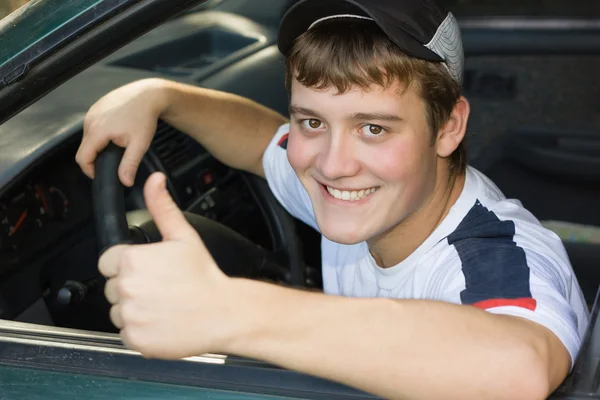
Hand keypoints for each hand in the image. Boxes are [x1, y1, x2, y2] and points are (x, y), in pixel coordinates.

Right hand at [76, 79, 168, 186]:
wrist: (148, 94)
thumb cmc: (144, 116)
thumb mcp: (139, 144)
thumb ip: (130, 164)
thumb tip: (125, 182)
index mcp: (97, 131)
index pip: (82, 158)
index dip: (90, 171)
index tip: (102, 174)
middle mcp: (90, 120)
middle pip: (84, 148)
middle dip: (96, 158)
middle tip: (113, 162)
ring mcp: (92, 112)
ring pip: (88, 137)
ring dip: (98, 145)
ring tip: (116, 146)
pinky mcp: (96, 107)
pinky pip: (92, 126)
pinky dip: (100, 134)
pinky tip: (115, 133)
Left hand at [99, 172, 232, 358]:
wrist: (223, 313)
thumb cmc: (204, 276)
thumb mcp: (184, 236)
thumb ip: (162, 207)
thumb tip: (154, 180)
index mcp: (132, 260)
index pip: (108, 262)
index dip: (127, 265)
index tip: (148, 271)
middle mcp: (125, 288)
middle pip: (113, 287)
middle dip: (132, 287)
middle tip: (161, 288)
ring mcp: (129, 316)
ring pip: (118, 311)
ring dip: (135, 310)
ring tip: (163, 305)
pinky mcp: (135, 339)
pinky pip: (127, 333)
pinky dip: (141, 330)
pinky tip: (162, 321)